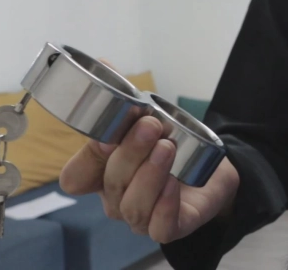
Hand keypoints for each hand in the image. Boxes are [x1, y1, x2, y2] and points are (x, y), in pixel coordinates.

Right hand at [59, 59, 239, 242]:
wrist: (212, 170)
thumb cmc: (170, 145)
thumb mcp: (150, 118)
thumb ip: (125, 95)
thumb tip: (105, 61)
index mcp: (103, 174)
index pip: (75, 178)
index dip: (87, 159)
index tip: (106, 135)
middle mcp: (117, 198)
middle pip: (111, 183)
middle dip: (130, 152)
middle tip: (150, 125)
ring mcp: (141, 216)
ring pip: (133, 206)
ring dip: (149, 174)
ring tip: (167, 147)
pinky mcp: (170, 227)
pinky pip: (160, 227)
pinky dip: (164, 205)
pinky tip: (173, 183)